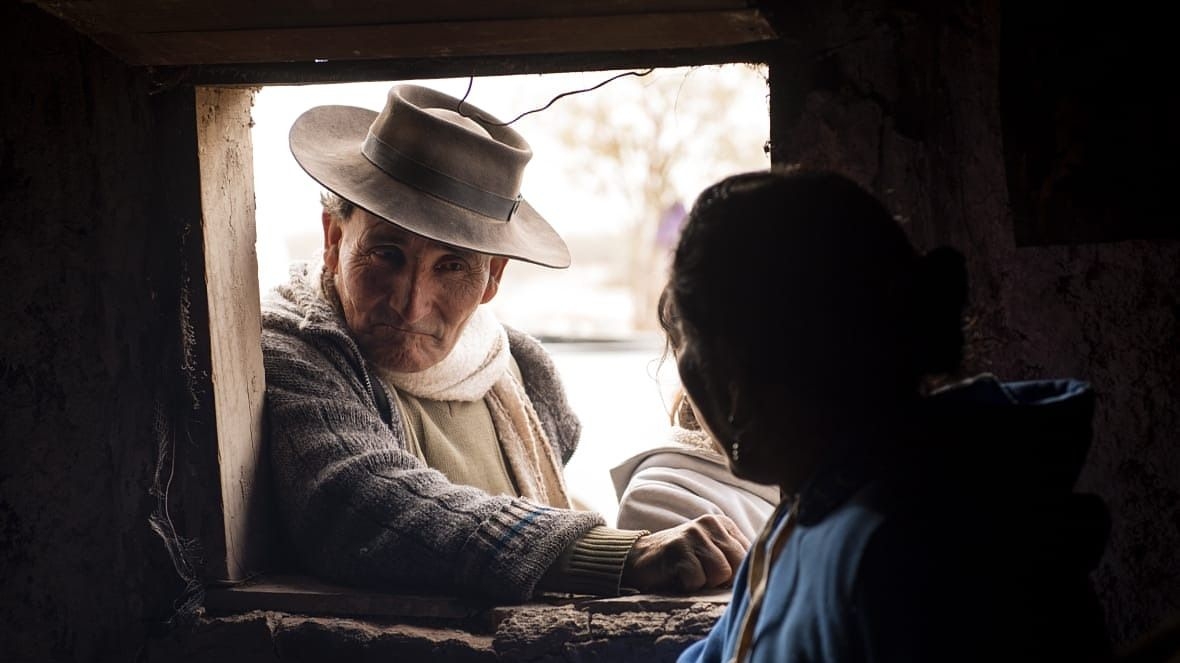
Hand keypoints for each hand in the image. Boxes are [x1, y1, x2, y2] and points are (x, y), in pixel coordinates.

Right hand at [621, 514, 749, 593]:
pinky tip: (676, 576)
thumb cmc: (681, 564)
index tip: (715, 575)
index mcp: (724, 525)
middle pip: (737, 565)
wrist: (639, 560)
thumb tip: (763, 578)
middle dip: (721, 580)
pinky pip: (698, 580)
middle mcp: (711, 523)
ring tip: (688, 574)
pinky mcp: (678, 547)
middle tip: (700, 575)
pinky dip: (688, 586)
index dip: (735, 575)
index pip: (750, 555)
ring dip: (704, 583)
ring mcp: (694, 533)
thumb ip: (735, 560)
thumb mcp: (712, 556)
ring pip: (721, 573)